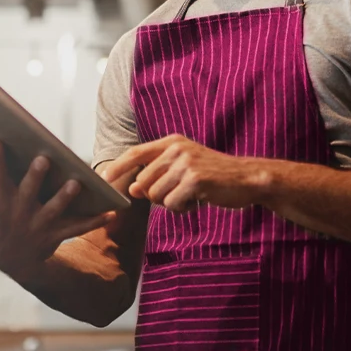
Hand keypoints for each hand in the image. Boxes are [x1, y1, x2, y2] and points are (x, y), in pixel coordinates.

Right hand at [0, 140, 115, 284]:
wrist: (14, 261)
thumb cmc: (0, 222)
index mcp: (2, 202)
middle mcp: (19, 213)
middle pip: (27, 193)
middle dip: (34, 177)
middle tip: (44, 159)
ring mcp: (38, 226)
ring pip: (53, 211)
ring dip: (64, 198)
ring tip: (76, 184)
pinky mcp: (56, 236)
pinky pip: (77, 229)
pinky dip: (94, 222)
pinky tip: (111, 213)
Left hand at [101, 134, 265, 212]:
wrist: (247, 178)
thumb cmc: (214, 175)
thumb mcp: (184, 166)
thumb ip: (158, 174)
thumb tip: (133, 189)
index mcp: (172, 142)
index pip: (135, 153)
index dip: (117, 166)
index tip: (104, 178)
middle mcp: (177, 149)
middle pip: (144, 182)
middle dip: (157, 196)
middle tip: (181, 193)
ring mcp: (186, 163)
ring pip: (156, 195)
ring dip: (172, 203)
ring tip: (192, 195)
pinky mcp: (194, 179)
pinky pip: (172, 204)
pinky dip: (183, 208)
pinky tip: (199, 200)